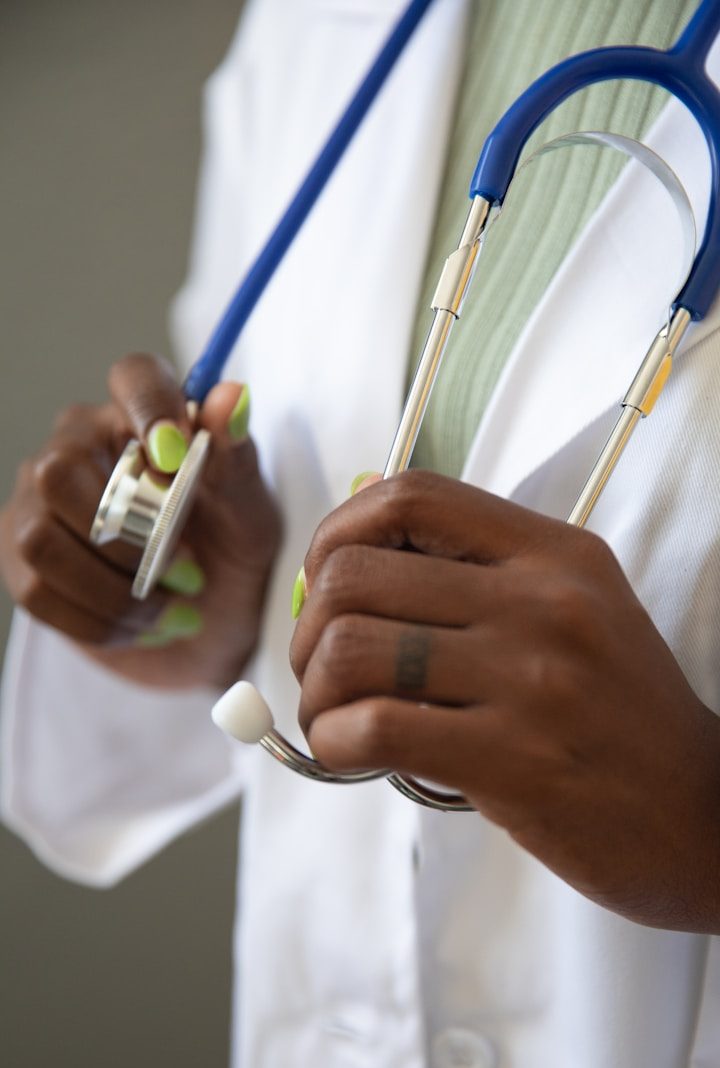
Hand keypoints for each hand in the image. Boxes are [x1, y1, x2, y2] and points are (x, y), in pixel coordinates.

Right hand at [0, 353, 280, 688]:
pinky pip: (37, 590)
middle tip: (187, 569)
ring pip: (42, 539)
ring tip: (169, 607)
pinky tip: (142, 625)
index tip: (178, 458)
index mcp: (143, 418)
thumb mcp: (250, 513)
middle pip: (60, 469)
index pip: (134, 377)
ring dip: (114, 589)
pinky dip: (99, 620)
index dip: (151, 409)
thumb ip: (236, 459)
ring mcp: (40, 504)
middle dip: (128, 535)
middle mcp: (80, 448)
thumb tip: (229, 398)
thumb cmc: (231, 554)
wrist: (214, 626)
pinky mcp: (23, 562)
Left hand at [290, 469, 719, 931]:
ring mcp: (532, 679)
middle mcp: (544, 601)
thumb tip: (349, 539)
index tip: (325, 582)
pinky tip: (350, 756)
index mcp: (554, 553)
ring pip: (349, 650)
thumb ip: (472, 574)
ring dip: (315, 694)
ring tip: (336, 720)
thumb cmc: (614, 713)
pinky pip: (373, 728)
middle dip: (308, 631)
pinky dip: (333, 743)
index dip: (338, 531)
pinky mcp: (515, 759)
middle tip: (324, 672)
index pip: (412, 496)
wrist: (701, 813)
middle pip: (355, 576)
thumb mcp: (570, 611)